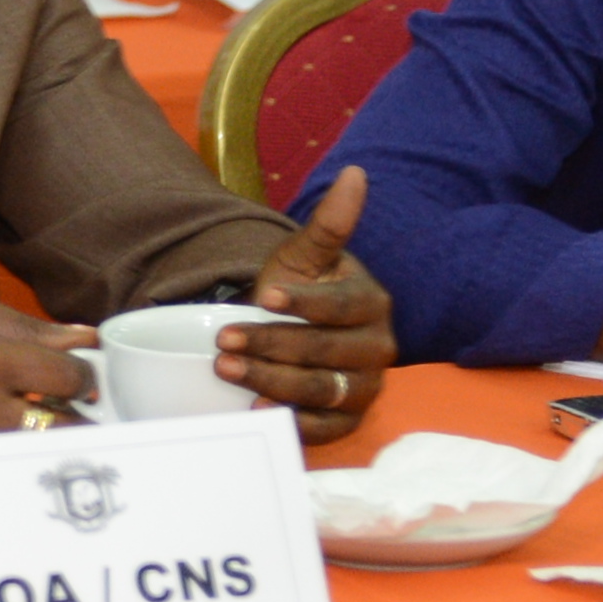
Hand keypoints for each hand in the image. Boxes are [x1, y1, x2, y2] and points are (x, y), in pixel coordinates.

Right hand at [0, 292, 96, 438]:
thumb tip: (84, 338)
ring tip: (39, 412)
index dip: (84, 373)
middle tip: (74, 400)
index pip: (67, 376)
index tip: (81, 369)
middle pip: (66, 428)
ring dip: (51, 433)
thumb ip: (26, 326)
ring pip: (39, 450)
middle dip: (79, 414)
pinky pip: (5, 458)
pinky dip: (14, 444)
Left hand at [219, 165, 395, 442]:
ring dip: (273, 381)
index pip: (338, 307)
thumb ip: (330, 222)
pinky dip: (295, 422)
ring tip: (227, 370)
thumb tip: (356, 174)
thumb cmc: (298, 286)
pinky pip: (328, 427)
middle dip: (272, 345)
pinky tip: (258, 409)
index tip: (263, 296)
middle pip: (325, 353)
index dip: (302, 304)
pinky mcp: (349, 419)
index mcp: (372, 304)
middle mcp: (378, 349)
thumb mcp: (305, 254)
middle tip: (224, 341)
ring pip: (322, 390)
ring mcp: (366, 387)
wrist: (291, 328)